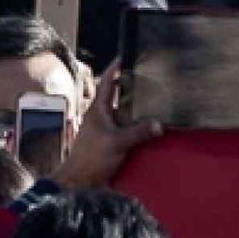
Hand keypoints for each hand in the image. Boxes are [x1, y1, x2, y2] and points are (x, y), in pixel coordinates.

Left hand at [51, 65, 161, 189]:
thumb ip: (138, 132)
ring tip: (156, 98)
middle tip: (150, 77)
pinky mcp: (112, 141)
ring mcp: (107, 129)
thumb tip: (160, 124)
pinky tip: (151, 125)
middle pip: (118, 95)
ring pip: (125, 112)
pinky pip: (128, 127)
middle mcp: (102, 116)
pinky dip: (139, 124)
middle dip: (132, 86)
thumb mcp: (116, 142)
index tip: (127, 56)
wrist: (79, 181)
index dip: (116, 68)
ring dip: (138, 107)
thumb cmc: (91, 157)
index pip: (107, 82)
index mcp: (98, 109)